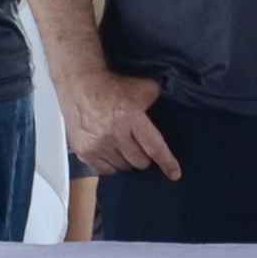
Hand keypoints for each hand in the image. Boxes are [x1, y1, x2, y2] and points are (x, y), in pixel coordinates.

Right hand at [57, 65, 179, 181]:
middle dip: (144, 156)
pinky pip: (105, 170)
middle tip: (140, 145)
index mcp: (130, 117)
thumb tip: (177, 106)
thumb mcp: (142, 87)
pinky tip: (111, 151)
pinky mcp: (83, 150)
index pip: (154, 147)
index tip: (175, 174)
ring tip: (123, 145)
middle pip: (140, 162)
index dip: (167, 162)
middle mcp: (113, 133)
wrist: (80, 83)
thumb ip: (159, 99)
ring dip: (127, 160)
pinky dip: (111, 164)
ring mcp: (96, 144)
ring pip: (123, 167)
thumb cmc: (112, 86)